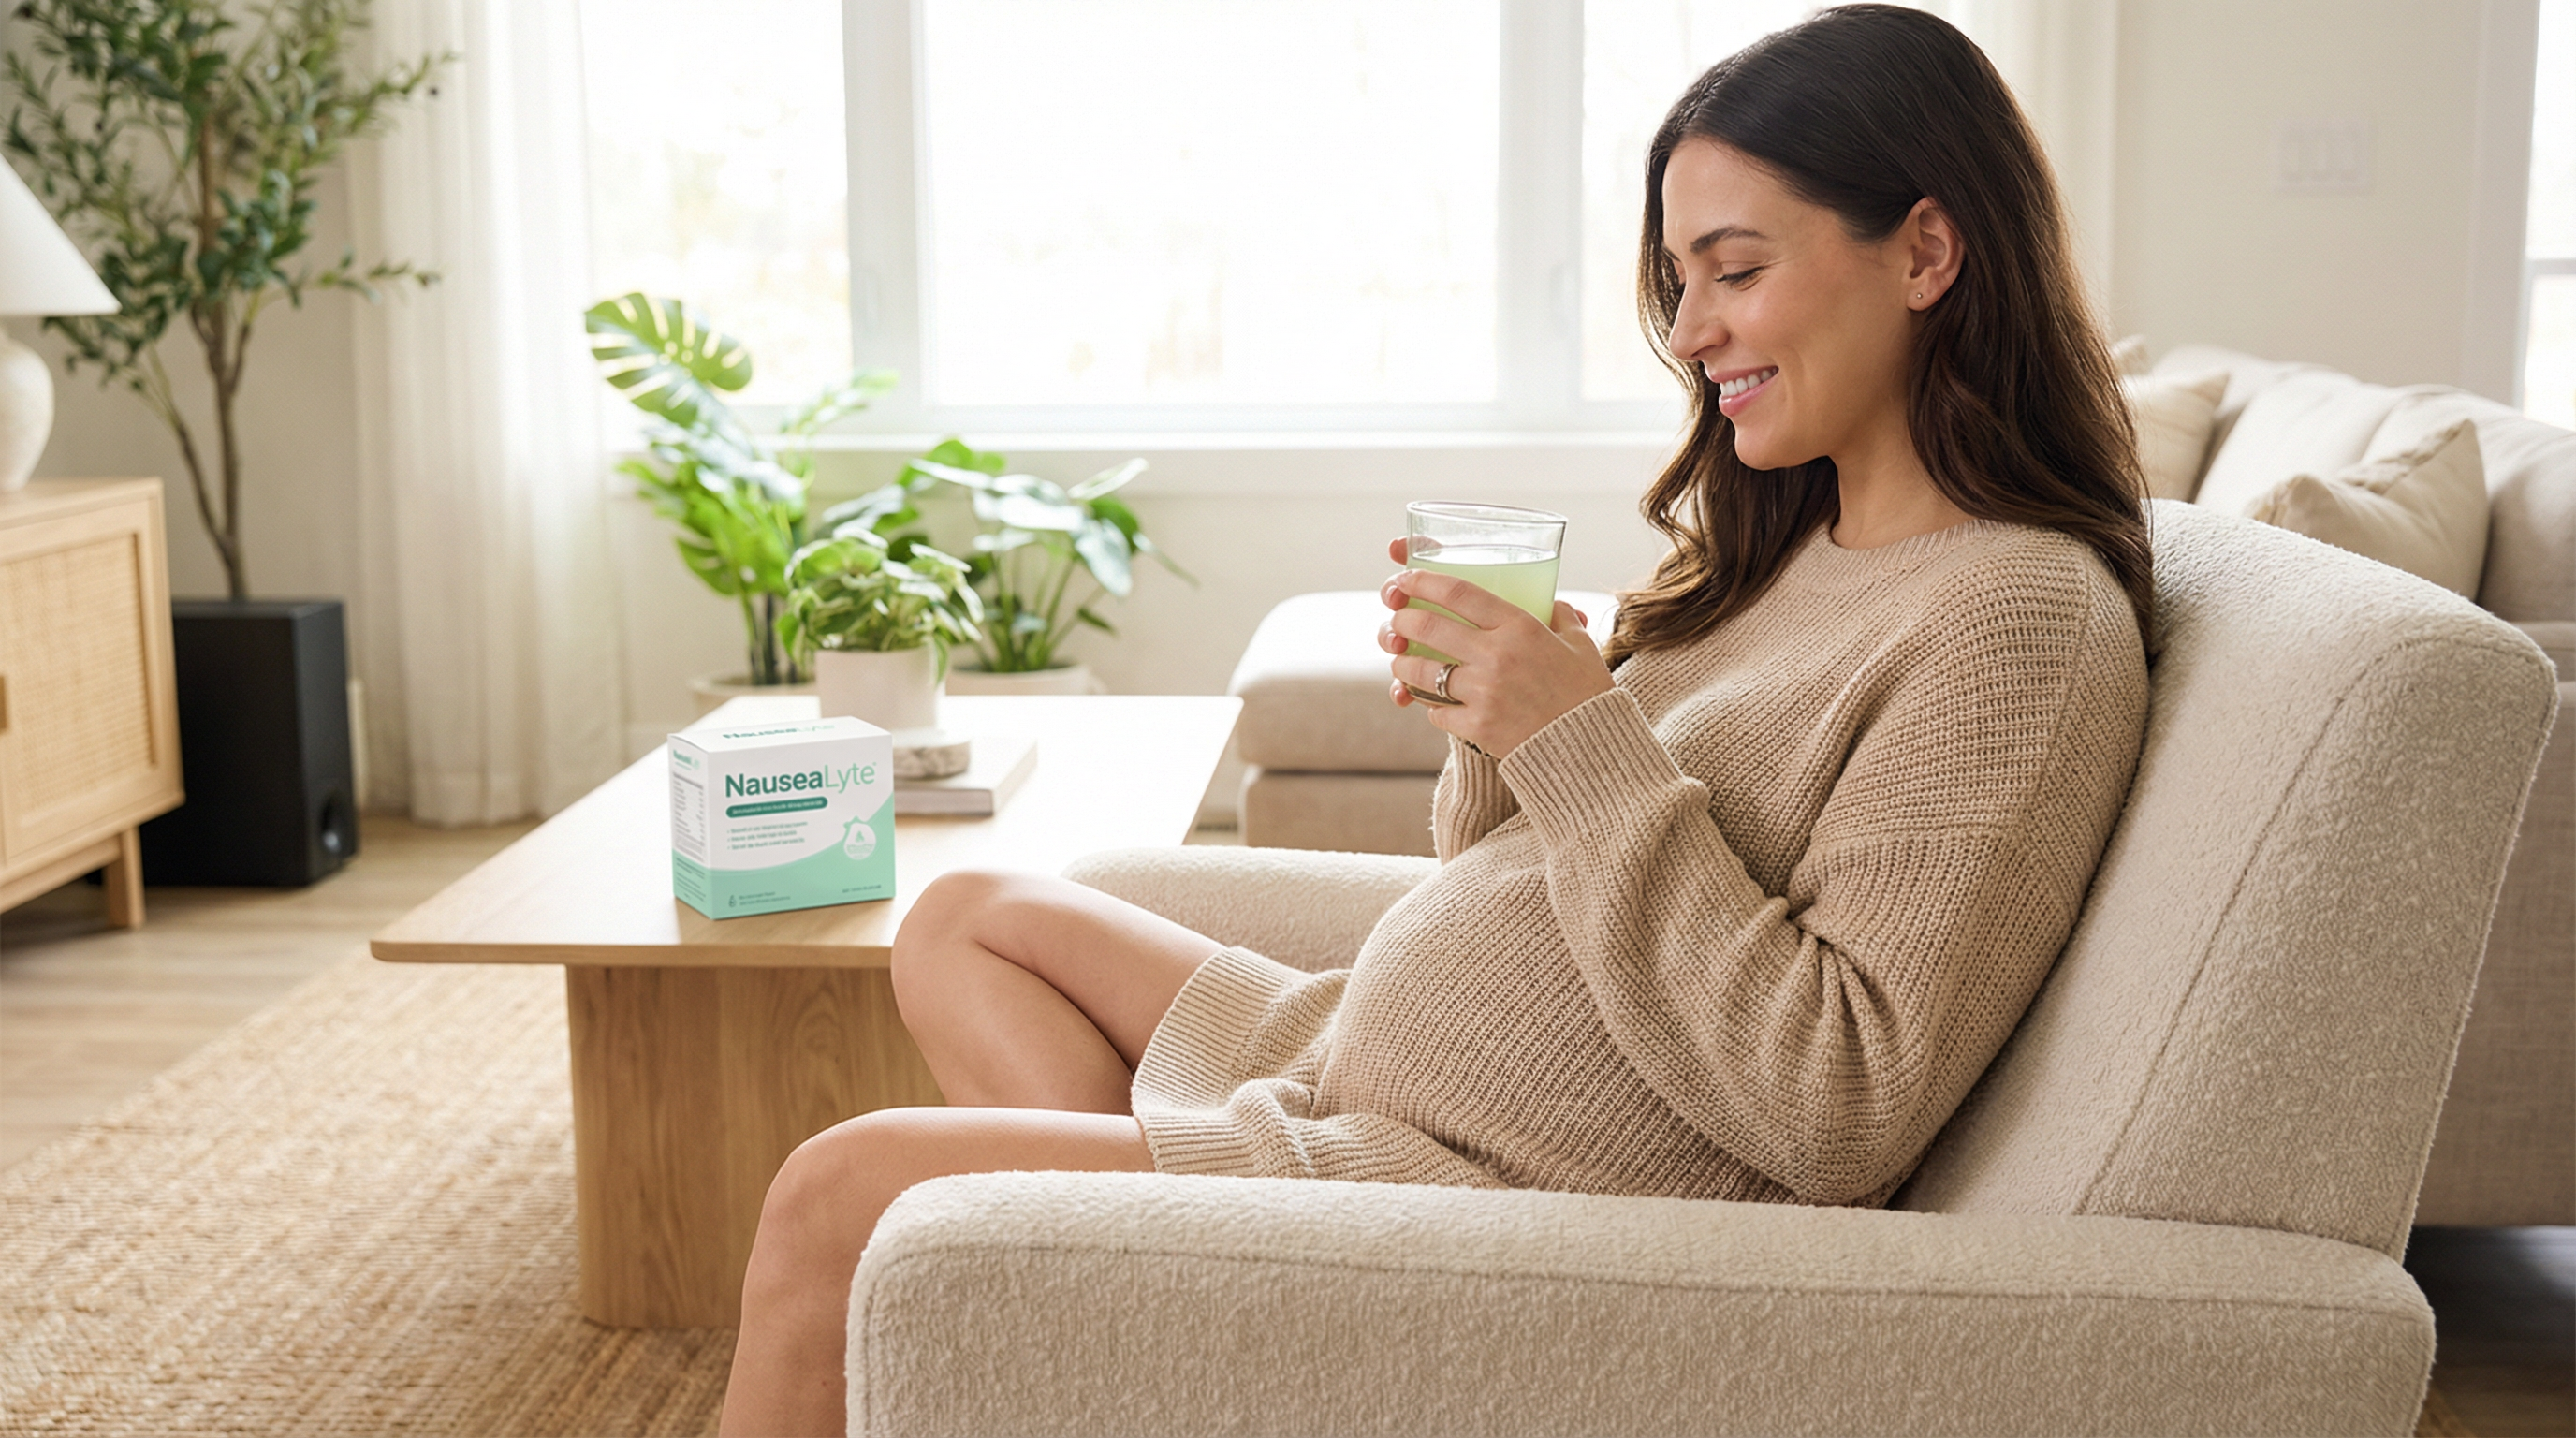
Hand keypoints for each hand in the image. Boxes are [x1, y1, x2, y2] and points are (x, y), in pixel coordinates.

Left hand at [1377, 536, 1612, 757]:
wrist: (1590, 748)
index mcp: (1520, 627)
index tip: (1405, 579)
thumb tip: (1546, 600)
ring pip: (1419, 670)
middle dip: (1402, 619)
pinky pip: (1435, 711)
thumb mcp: (1579, 643)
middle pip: (1426, 627)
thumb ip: (1558, 615)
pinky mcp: (1477, 726)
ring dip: (1403, 663)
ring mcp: (1483, 693)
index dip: (1422, 582)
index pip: (1457, 592)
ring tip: (1403, 661)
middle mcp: (1496, 656)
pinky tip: (1434, 701)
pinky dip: (1430, 705)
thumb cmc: (1585, 692)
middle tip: (1398, 621)